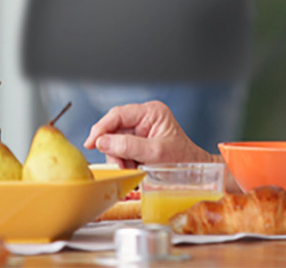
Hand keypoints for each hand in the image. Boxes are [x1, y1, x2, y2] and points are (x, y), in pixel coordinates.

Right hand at [83, 101, 213, 167]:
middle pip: (114, 130)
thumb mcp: (155, 153)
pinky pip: (121, 153)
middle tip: (120, 166)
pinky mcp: (138, 144)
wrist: (194, 172)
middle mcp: (145, 118)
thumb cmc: (182, 159)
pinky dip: (124, 164)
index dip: (101, 128)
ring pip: (115, 144)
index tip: (91, 143)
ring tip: (134, 170)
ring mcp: (141, 131)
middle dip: (113, 151)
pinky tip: (135, 170)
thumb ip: (128, 146)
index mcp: (152, 112)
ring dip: (119, 160)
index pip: (119, 114)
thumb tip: (102, 141)